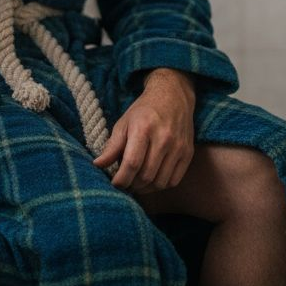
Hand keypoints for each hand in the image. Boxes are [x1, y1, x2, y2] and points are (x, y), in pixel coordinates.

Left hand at [92, 69, 196, 194]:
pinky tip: (151, 181)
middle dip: (132, 185)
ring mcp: (178, 147)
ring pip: (160, 182)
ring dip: (145, 189)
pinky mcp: (187, 153)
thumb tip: (98, 165)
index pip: (132, 163)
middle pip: (146, 176)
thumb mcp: (123, 123)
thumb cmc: (144, 111)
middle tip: (125, 184)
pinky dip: (160, 186)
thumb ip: (112, 146)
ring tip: (136, 184)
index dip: (121, 179)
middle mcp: (163, 139)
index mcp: (143, 129)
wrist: (172, 96)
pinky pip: (174, 180)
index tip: (115, 183)